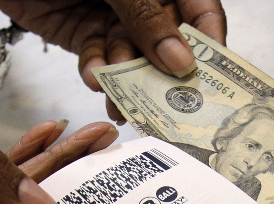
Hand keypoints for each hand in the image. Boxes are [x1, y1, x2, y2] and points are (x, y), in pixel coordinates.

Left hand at [0, 0, 225, 120]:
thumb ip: (144, 14)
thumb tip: (180, 56)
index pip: (198, 10)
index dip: (208, 42)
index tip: (206, 77)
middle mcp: (140, 1)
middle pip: (165, 41)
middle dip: (161, 74)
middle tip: (162, 105)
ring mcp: (112, 18)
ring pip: (129, 57)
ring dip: (125, 82)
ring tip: (122, 103)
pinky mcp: (83, 33)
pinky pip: (96, 58)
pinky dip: (94, 70)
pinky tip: (92, 77)